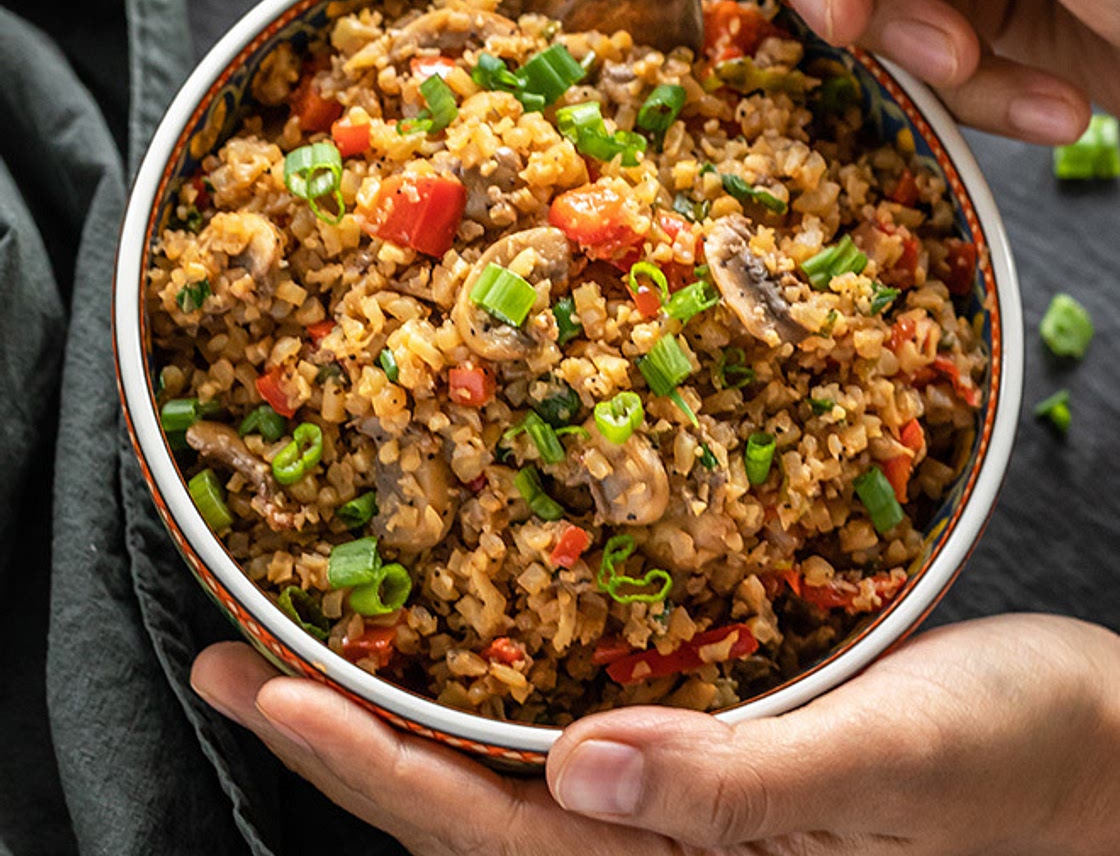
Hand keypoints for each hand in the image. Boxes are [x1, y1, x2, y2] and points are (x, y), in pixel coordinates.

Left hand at [191, 614, 1119, 854]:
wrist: (1095, 747)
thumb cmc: (1026, 758)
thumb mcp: (901, 765)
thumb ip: (745, 790)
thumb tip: (578, 767)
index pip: (493, 837)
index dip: (371, 765)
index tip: (266, 687)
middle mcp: (669, 846)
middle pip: (465, 810)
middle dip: (340, 739)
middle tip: (229, 658)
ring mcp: (686, 806)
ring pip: (503, 773)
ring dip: (398, 708)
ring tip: (303, 643)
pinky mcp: (714, 749)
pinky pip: (570, 727)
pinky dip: (489, 685)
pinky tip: (456, 634)